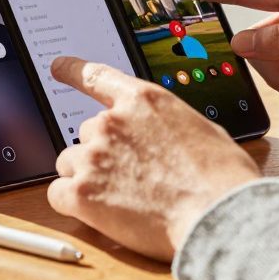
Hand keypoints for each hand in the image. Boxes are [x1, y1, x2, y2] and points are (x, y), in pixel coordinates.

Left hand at [46, 57, 261, 261]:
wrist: (218, 213)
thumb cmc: (221, 178)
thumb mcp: (201, 130)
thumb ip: (166, 126)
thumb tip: (163, 137)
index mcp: (143, 101)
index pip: (97, 77)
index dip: (73, 70)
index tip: (58, 66)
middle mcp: (112, 123)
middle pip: (86, 132)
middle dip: (101, 152)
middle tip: (128, 176)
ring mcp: (94, 156)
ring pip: (69, 162)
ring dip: (86, 177)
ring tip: (119, 197)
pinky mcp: (82, 193)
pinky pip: (57, 194)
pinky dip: (72, 203)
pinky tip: (98, 214)